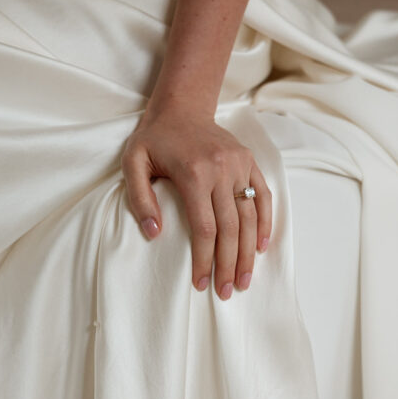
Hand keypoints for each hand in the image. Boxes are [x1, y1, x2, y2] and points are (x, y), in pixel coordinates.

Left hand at [120, 103, 271, 298]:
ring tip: (244, 280)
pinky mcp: (248, 160)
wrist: (180, 106)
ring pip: (249, 216)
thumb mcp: (133, 163)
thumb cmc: (153, 138)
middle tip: (227, 292)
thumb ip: (141, 199)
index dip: (204, 260)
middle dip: (229, 264)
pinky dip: (264, 222)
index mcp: (193, 173)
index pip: (204, 228)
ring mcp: (239, 164)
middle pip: (230, 228)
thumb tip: (154, 234)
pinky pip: (262, 195)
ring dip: (248, 252)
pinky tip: (261, 246)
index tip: (201, 283)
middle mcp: (221, 169)